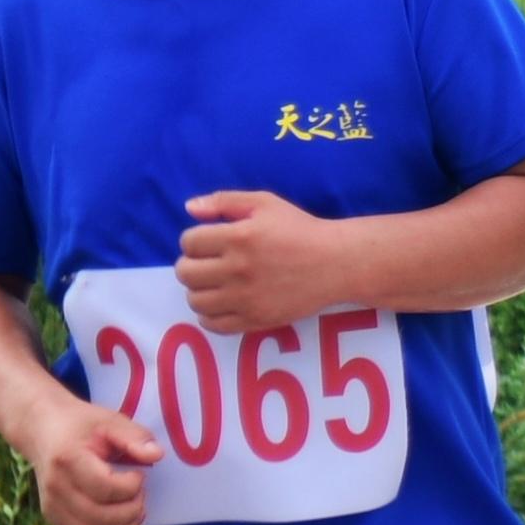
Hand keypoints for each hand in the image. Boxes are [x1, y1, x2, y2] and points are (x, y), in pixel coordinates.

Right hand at [30, 392, 160, 524]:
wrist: (43, 431)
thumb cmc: (81, 425)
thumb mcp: (110, 421)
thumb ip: (135, 437)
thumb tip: (157, 455)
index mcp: (68, 460)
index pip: (105, 488)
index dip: (132, 486)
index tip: (139, 474)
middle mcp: (56, 489)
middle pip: (100, 518)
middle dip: (132, 510)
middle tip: (141, 494)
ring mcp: (52, 508)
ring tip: (134, 509)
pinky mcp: (54, 520)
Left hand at [175, 189, 350, 334]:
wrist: (338, 263)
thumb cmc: (301, 229)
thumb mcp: (266, 203)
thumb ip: (224, 200)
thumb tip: (189, 207)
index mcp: (238, 237)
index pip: (188, 242)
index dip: (195, 240)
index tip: (210, 242)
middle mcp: (238, 269)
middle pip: (186, 272)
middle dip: (192, 265)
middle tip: (210, 263)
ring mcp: (246, 297)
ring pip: (195, 300)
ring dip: (200, 290)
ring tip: (216, 284)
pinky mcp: (256, 319)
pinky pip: (213, 324)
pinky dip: (210, 315)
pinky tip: (223, 303)